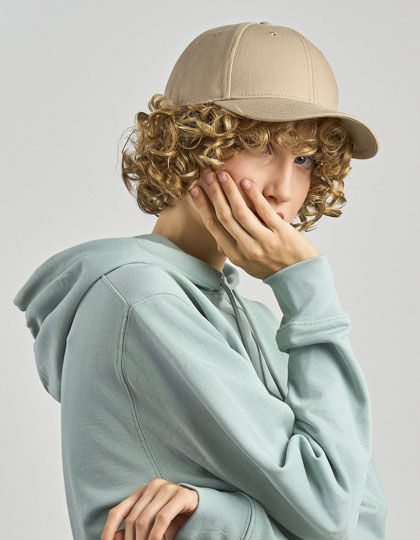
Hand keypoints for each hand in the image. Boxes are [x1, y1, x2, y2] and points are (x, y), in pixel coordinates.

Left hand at [100, 478, 198, 539]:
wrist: (200, 509)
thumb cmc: (173, 518)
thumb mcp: (150, 524)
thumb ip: (132, 530)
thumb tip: (112, 539)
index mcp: (141, 491)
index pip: (118, 511)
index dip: (109, 530)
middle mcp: (152, 486)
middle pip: (132, 519)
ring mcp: (167, 488)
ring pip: (145, 519)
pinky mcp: (181, 495)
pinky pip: (162, 518)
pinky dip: (156, 536)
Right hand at [189, 169, 319, 279]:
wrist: (299, 276)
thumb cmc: (272, 267)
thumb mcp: (247, 264)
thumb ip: (233, 249)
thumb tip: (218, 235)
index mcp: (235, 255)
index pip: (214, 227)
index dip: (202, 206)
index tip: (195, 190)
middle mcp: (247, 248)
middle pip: (225, 217)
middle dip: (214, 194)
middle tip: (208, 176)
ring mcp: (264, 240)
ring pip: (241, 213)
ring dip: (230, 191)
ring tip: (223, 175)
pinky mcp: (280, 232)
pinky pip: (264, 211)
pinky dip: (253, 195)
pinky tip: (246, 182)